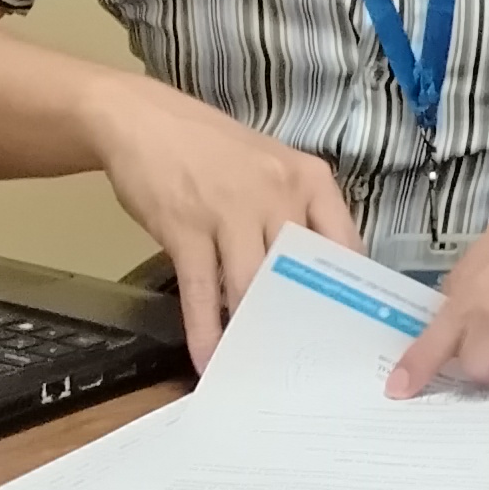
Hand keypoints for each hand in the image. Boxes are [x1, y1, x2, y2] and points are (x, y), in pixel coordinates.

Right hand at [85, 80, 356, 366]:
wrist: (140, 118)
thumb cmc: (210, 148)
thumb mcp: (270, 166)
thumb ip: (296, 211)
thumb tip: (312, 276)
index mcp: (308, 178)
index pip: (345, 243)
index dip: (348, 291)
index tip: (348, 328)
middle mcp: (277, 193)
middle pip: (300, 273)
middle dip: (301, 322)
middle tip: (306, 364)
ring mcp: (230, 210)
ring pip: (252, 287)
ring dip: (254, 333)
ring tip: (259, 370)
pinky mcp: (186, 229)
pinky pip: (201, 292)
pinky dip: (207, 332)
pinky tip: (209, 359)